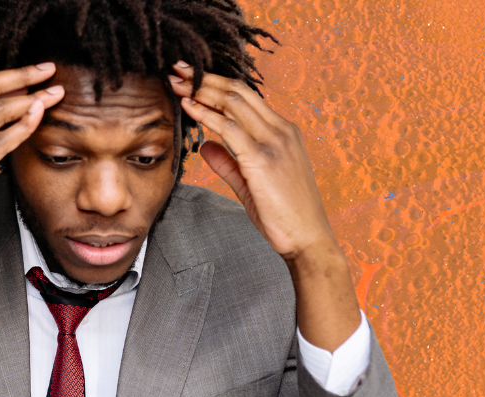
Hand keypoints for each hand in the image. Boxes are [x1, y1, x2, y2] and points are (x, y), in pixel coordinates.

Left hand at [168, 62, 333, 261]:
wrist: (307, 239)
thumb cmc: (282, 215)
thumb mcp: (250, 183)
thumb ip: (227, 162)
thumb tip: (204, 145)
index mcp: (283, 132)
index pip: (247, 97)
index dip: (217, 84)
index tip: (192, 78)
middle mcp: (282, 130)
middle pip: (239, 91)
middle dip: (206, 78)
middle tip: (178, 69)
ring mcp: (275, 142)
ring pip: (234, 102)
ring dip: (202, 89)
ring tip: (177, 81)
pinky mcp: (263, 158)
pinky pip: (229, 128)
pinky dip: (206, 114)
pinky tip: (188, 106)